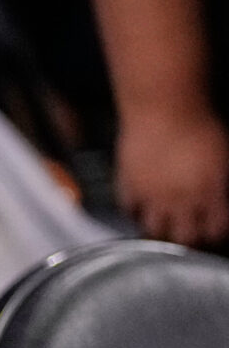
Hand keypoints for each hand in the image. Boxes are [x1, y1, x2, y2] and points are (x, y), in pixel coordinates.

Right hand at [116, 105, 228, 246]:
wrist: (163, 107)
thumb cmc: (198, 124)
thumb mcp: (222, 158)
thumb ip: (219, 187)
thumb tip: (218, 204)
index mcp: (210, 192)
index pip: (215, 231)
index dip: (216, 233)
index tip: (213, 231)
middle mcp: (180, 200)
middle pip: (184, 239)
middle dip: (189, 240)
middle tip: (189, 233)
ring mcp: (152, 197)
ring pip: (154, 231)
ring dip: (161, 230)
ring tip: (164, 224)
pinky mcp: (129, 188)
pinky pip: (130, 212)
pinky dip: (137, 213)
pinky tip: (143, 206)